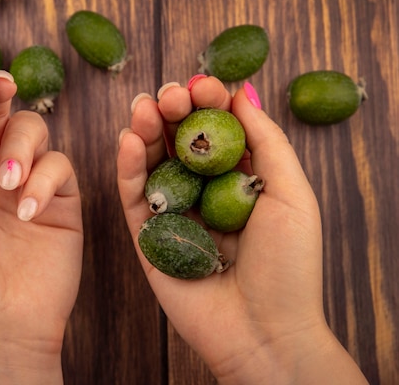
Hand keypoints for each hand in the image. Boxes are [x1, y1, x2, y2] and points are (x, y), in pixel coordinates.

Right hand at [117, 76, 366, 383]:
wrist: (262, 332)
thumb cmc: (288, 266)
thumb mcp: (291, 194)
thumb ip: (266, 141)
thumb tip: (243, 91)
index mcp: (237, 179)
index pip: (215, 129)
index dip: (207, 102)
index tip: (202, 85)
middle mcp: (202, 191)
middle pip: (177, 139)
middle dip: (172, 110)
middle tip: (170, 96)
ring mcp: (172, 211)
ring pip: (150, 161)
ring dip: (145, 129)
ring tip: (145, 107)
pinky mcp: (146, 234)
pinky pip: (132, 194)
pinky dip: (127, 164)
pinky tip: (129, 138)